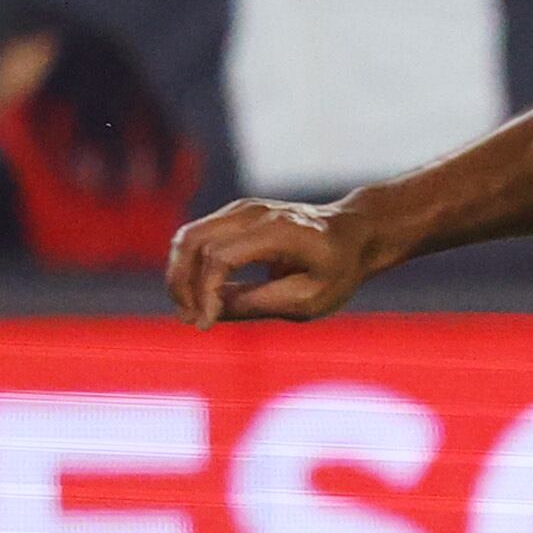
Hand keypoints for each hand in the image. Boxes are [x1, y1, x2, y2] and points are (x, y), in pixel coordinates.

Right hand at [168, 196, 382, 324]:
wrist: (353, 233)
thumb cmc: (338, 268)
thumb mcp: (311, 298)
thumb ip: (261, 303)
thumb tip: (211, 312)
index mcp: (279, 230)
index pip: (220, 256)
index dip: (205, 292)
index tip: (205, 323)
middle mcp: (254, 212)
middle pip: (193, 240)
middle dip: (181, 283)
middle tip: (188, 319)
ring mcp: (241, 209)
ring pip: (188, 237)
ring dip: (179, 275)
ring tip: (188, 311)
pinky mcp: (234, 215)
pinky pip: (197, 238)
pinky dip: (189, 266)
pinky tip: (196, 297)